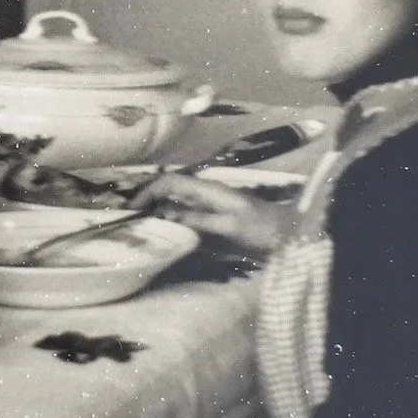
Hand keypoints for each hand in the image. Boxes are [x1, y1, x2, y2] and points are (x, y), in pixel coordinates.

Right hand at [130, 173, 287, 256]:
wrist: (289, 235)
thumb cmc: (261, 228)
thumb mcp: (228, 225)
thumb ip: (197, 219)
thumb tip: (164, 214)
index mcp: (207, 189)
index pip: (169, 182)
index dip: (148, 192)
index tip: (131, 209)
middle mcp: (204, 193)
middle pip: (167, 190)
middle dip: (146, 200)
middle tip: (128, 219)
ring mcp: (208, 205)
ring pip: (174, 202)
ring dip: (156, 211)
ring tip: (139, 227)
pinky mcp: (211, 218)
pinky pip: (184, 215)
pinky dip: (169, 221)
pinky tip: (163, 233)